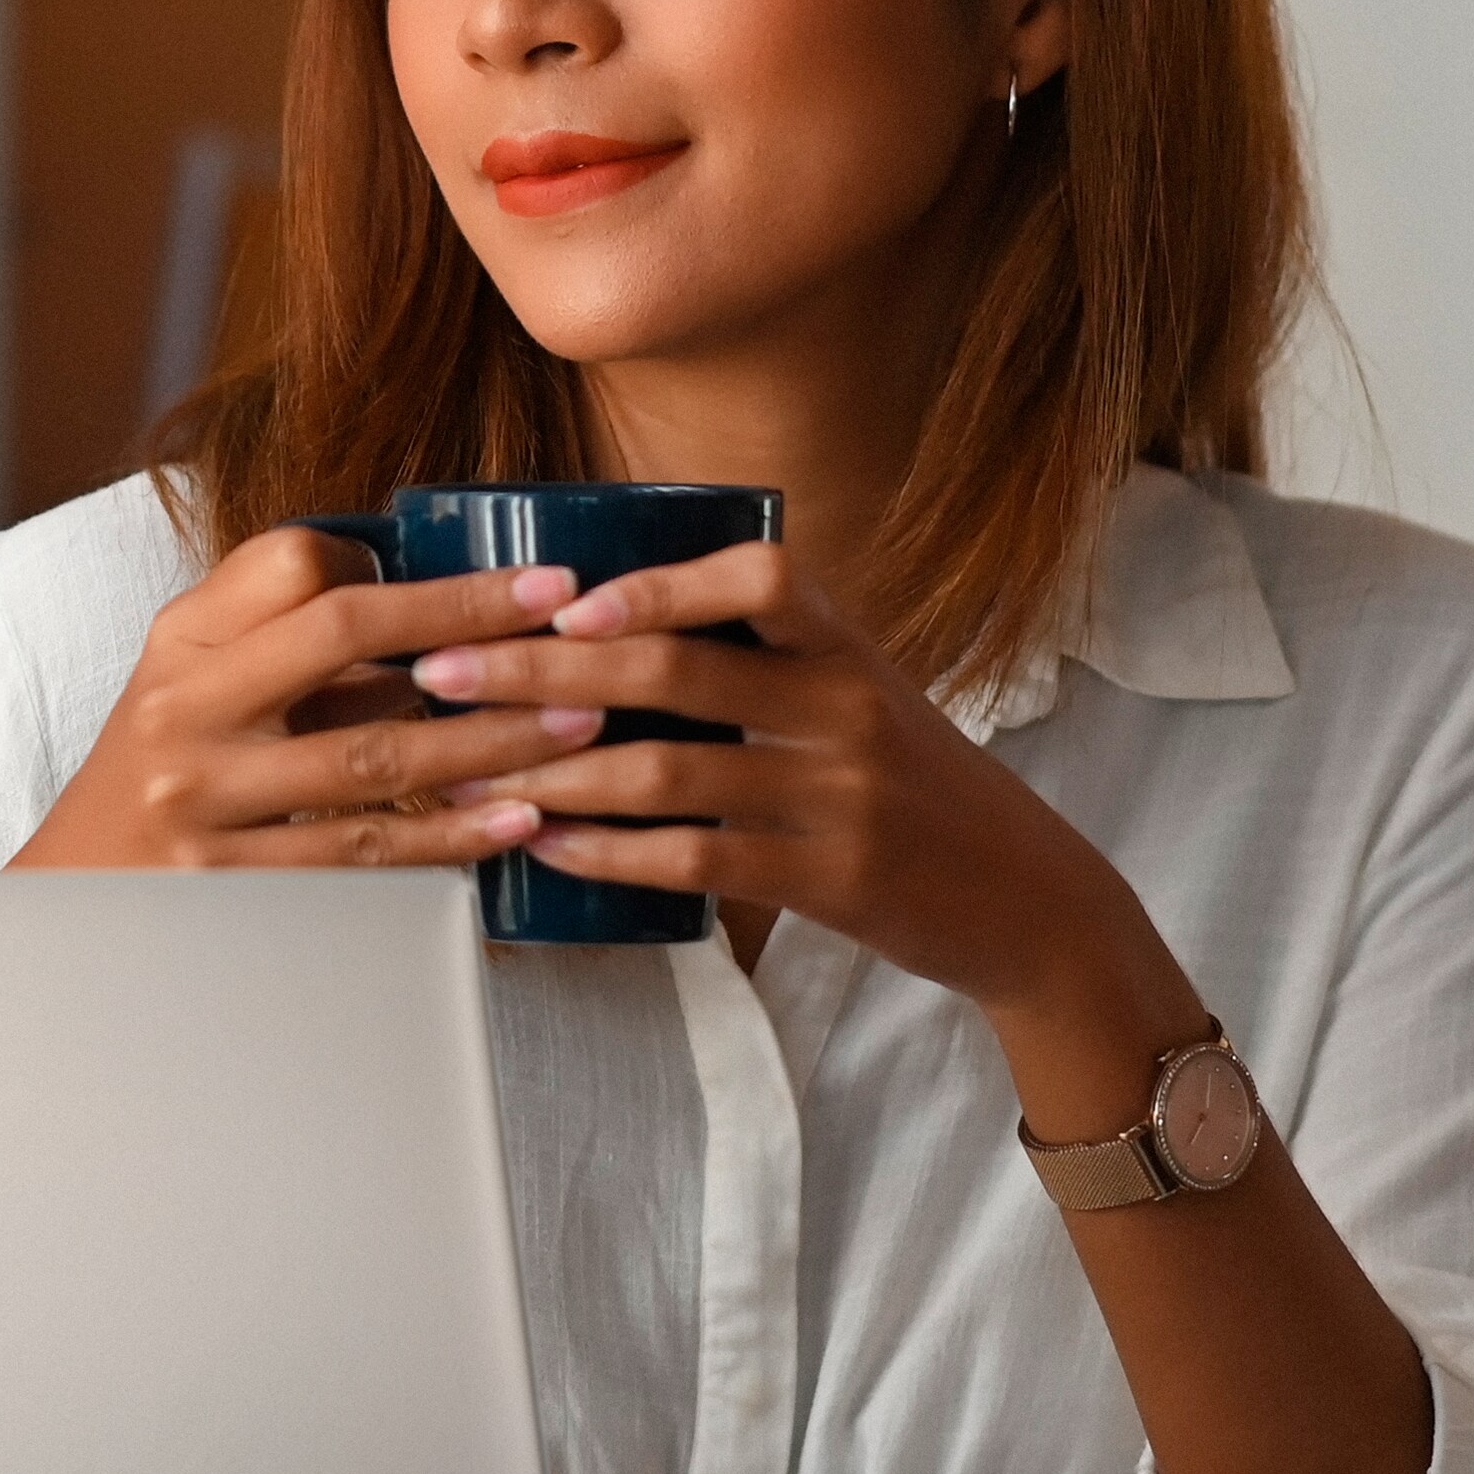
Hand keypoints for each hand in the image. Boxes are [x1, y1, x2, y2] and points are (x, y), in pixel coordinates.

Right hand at [9, 528, 611, 868]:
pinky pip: (364, 856)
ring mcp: (208, 801)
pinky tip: (517, 821)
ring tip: (578, 723)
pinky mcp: (236, 886)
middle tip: (568, 614)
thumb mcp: (199, 680)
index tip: (511, 580)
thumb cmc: (170, 771)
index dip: (408, 570)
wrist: (78, 897)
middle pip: (341, 638)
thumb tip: (428, 600)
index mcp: (185, 645)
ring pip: (370, 757)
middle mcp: (189, 710)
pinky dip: (448, 836)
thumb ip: (290, 630)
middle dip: (466, 617)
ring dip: (487, 738)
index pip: (296, 568)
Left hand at [408, 540, 1207, 1120]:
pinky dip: (610, 854)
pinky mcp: (832, 880)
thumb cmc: (918, 789)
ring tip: (472, 773)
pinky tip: (550, 848)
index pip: (761, 578)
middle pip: (680, 671)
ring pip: (672, 770)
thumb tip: (614, 625)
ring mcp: (842, 796)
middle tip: (447, 672)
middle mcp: (850, 708)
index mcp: (851, 649)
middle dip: (544, 669)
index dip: (657, 581)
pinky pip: (697, 861)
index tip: (562, 597)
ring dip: (556, 770)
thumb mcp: (864, 699)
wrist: (1025, 895)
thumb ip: (770, 660)